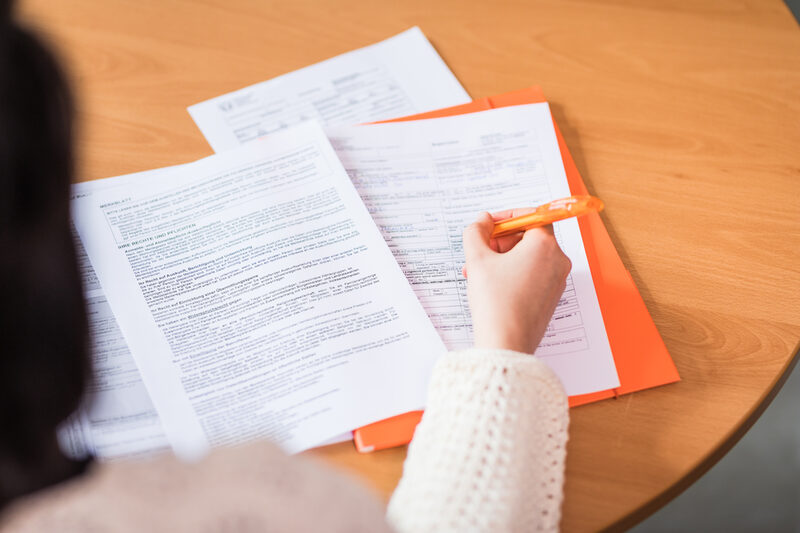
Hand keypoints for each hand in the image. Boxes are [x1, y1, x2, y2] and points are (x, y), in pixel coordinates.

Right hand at [462, 210, 571, 353]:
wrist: (506, 342)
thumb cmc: (496, 301)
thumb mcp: (477, 259)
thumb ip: (476, 232)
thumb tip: (482, 221)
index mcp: (544, 245)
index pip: (530, 216)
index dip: (505, 218)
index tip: (489, 225)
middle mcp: (557, 260)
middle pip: (528, 237)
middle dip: (500, 241)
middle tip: (480, 251)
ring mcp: (556, 281)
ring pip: (528, 258)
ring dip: (502, 259)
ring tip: (478, 272)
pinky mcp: (550, 297)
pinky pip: (532, 275)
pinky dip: (512, 274)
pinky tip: (491, 286)